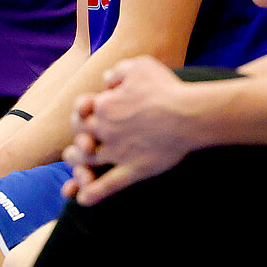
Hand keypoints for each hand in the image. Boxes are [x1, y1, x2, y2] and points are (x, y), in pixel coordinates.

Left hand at [61, 57, 198, 205]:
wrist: (188, 114)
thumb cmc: (165, 88)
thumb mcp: (139, 66)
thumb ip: (118, 72)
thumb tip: (106, 80)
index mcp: (104, 105)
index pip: (81, 109)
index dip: (82, 112)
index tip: (90, 113)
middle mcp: (105, 129)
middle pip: (79, 136)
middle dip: (78, 140)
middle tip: (82, 145)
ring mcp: (117, 152)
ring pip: (87, 161)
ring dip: (78, 166)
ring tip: (80, 171)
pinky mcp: (133, 169)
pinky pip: (107, 185)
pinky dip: (93, 193)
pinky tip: (82, 200)